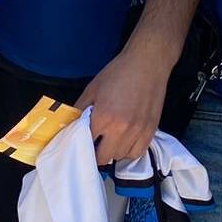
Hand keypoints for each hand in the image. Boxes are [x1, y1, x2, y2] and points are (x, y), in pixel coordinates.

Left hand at [77, 45, 172, 165]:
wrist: (147, 64)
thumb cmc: (118, 73)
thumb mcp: (92, 89)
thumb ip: (80, 109)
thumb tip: (70, 125)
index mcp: (103, 118)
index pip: (87, 144)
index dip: (82, 143)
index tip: (81, 141)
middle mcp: (121, 130)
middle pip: (103, 157)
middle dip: (96, 152)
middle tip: (95, 142)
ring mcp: (138, 132)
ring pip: (120, 157)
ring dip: (112, 152)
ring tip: (110, 140)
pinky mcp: (151, 131)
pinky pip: (137, 153)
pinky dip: (129, 152)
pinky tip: (125, 142)